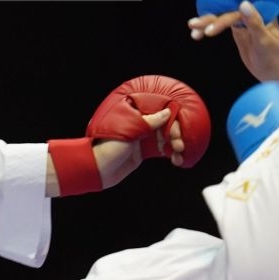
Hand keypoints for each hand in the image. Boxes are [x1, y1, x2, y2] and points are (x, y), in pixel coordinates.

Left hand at [47, 77, 207, 195]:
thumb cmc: (109, 145)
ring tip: (179, 155)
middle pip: (165, 124)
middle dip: (175, 134)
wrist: (98, 168)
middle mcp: (139, 123)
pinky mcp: (142, 151)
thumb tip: (167, 112)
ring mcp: (141, 137)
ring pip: (165, 138)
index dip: (172, 119)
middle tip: (180, 145)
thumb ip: (150, 121)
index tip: (178, 130)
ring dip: (175, 145)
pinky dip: (170, 153)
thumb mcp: (130, 130)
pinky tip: (176, 159)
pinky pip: (161, 150)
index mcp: (134, 113)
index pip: (159, 110)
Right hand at [188, 0, 278, 84]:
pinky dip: (208, 29)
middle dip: (209, 18)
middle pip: (226, 10)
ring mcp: (243, 21)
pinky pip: (220, 25)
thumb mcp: (265, 41)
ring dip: (206, 22)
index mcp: (261, 11)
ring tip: (192, 28)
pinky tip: (197, 34)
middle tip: (194, 24)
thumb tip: (243, 4)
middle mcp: (251, 13)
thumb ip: (254, 23)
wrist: (274, 72)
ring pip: (221, 17)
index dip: (221, 20)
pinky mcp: (237, 30)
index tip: (210, 30)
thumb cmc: (274, 57)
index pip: (237, 11)